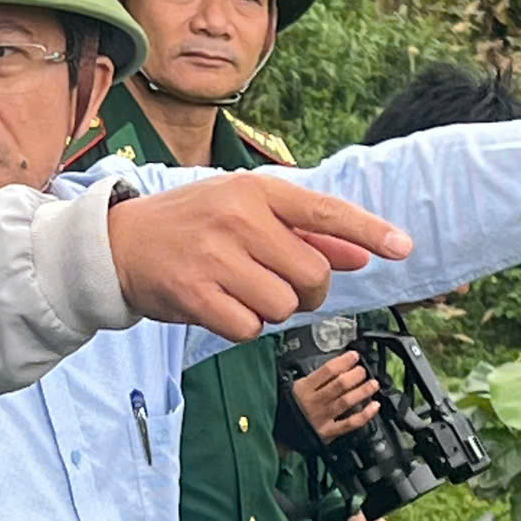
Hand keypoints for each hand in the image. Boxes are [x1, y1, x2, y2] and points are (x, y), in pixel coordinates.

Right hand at [107, 175, 410, 343]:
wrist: (118, 244)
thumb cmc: (192, 226)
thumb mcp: (245, 212)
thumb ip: (305, 233)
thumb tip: (362, 254)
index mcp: (256, 191)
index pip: (326, 212)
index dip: (369, 231)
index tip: (403, 247)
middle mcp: (238, 219)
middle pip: (313, 276)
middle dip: (309, 293)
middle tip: (284, 287)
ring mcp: (216, 257)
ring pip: (283, 307)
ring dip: (273, 311)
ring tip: (243, 292)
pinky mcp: (196, 294)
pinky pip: (250, 329)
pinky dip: (244, 327)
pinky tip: (223, 308)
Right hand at [292, 349, 379, 441]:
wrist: (277, 435)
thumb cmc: (286, 409)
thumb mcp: (292, 388)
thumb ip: (311, 378)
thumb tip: (334, 366)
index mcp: (304, 388)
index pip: (328, 370)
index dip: (344, 361)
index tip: (354, 356)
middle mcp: (314, 402)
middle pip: (340, 384)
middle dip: (356, 374)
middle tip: (363, 371)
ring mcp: (322, 417)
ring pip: (347, 401)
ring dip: (364, 390)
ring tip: (373, 384)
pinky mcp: (328, 432)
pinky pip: (350, 423)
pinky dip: (365, 414)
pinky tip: (374, 406)